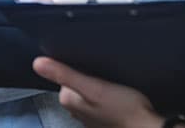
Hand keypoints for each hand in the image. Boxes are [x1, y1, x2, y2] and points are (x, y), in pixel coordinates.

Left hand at [32, 57, 165, 127]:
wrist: (146, 126)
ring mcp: (88, 113)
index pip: (64, 70)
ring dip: (99, 82)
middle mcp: (74, 109)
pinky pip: (99, 96)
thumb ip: (65, 74)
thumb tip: (38, 63)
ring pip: (88, 87)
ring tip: (112, 83)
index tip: (93, 65)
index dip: (80, 63)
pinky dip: (106, 92)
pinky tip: (116, 92)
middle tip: (105, 74)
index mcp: (67, 99)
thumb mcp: (93, 87)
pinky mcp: (102, 114)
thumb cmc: (124, 110)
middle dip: (90, 72)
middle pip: (76, 78)